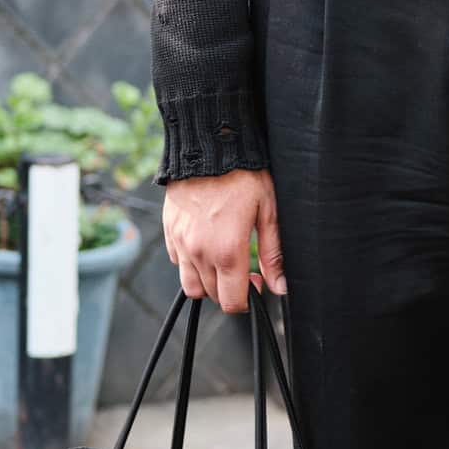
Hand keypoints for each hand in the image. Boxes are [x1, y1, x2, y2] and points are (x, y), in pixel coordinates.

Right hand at [162, 166, 285, 315]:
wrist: (208, 146)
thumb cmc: (242, 174)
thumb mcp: (267, 211)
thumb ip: (273, 253)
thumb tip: (280, 285)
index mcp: (226, 251)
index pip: (232, 302)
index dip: (247, 301)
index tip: (255, 285)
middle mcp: (199, 252)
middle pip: (212, 295)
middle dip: (229, 291)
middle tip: (244, 271)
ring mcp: (180, 242)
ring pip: (191, 284)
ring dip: (208, 282)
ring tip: (223, 262)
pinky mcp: (168, 231)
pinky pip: (177, 262)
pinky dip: (190, 263)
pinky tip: (206, 245)